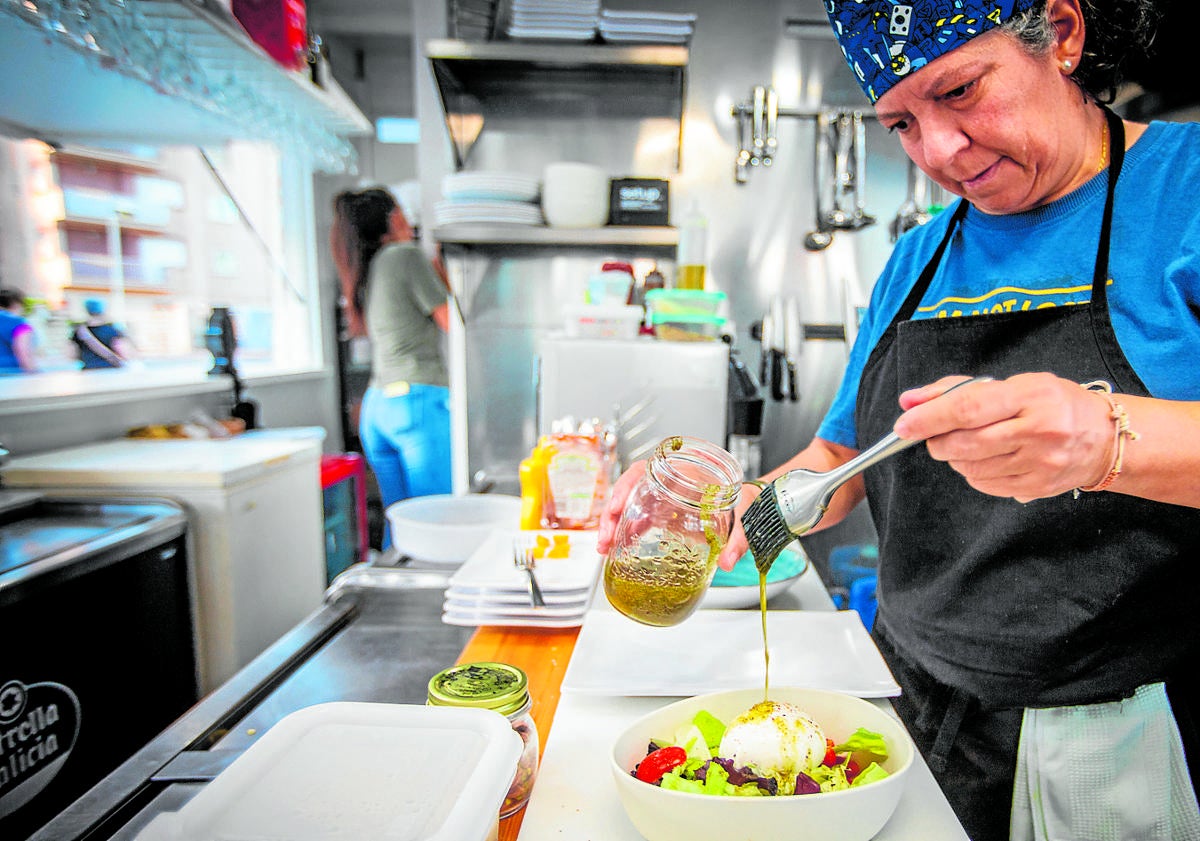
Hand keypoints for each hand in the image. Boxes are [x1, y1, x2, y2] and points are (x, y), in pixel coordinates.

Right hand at [597, 463, 762, 571]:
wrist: (755, 504)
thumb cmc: (748, 500)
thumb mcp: (746, 515)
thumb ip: (739, 538)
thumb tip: (728, 561)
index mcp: (685, 472)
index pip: (646, 469)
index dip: (626, 486)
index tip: (617, 506)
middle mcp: (670, 483)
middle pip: (629, 490)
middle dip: (612, 513)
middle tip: (605, 538)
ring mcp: (666, 499)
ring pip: (628, 505)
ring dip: (613, 526)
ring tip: (604, 547)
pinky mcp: (665, 515)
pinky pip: (637, 519)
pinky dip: (624, 534)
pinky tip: (617, 549)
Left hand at [892, 373, 1115, 501]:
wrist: (1105, 438)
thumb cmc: (1053, 404)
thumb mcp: (1013, 384)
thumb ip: (957, 390)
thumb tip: (909, 400)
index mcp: (1031, 396)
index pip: (968, 408)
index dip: (929, 418)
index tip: (904, 424)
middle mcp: (1039, 430)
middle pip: (966, 443)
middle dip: (937, 441)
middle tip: (934, 436)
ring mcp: (1041, 463)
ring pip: (972, 467)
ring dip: (955, 457)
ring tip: (967, 444)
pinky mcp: (1038, 487)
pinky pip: (986, 485)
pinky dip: (973, 473)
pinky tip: (986, 460)